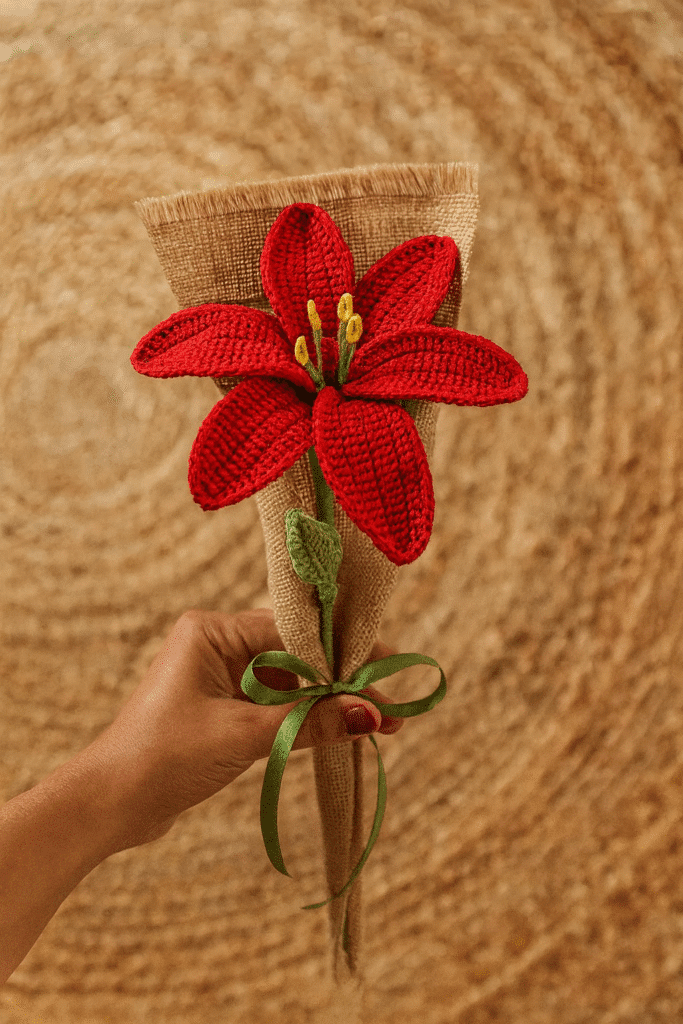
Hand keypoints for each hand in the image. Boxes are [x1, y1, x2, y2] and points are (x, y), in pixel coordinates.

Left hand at [82, 608, 402, 854]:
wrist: (107, 807)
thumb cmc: (163, 759)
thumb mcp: (243, 736)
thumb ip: (310, 722)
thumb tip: (372, 714)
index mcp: (212, 631)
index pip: (292, 632)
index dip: (342, 652)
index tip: (387, 667)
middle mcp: (216, 645)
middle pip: (295, 655)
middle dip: (342, 681)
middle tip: (390, 704)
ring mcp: (219, 677)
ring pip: (288, 683)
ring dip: (327, 703)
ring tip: (377, 724)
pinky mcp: (222, 709)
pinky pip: (274, 705)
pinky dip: (304, 719)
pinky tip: (340, 730)